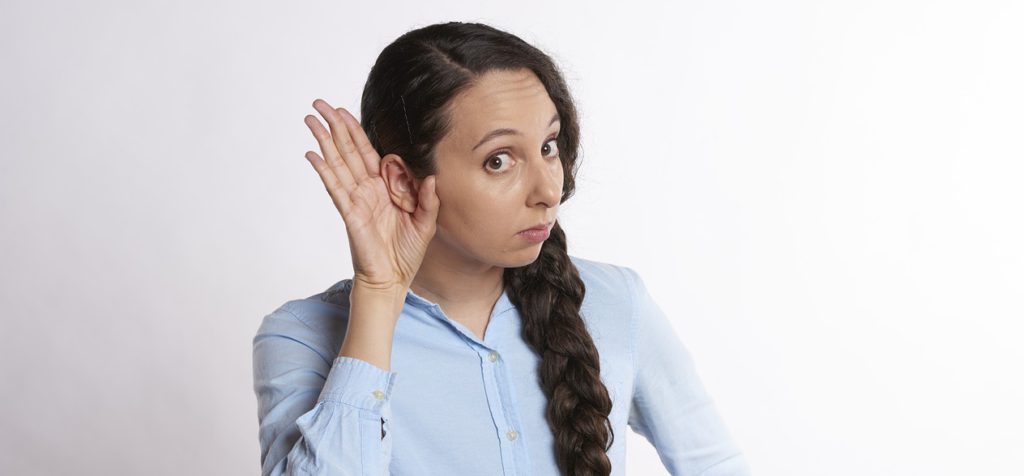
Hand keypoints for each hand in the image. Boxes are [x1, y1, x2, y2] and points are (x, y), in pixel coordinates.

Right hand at [303, 99, 439, 291]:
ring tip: (310, 119)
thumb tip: (433, 177)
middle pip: (348, 150)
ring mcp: (356, 199)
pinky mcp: (350, 213)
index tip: (344, 112)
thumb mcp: (426, 222)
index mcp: (384, 187)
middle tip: (319, 103)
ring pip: (338, 163)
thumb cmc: (406, 253)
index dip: (356, 131)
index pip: (368, 152)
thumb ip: (429, 199)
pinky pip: (336, 188)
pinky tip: (313, 154)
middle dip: (334, 126)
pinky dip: (324, 170)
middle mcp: (367, 189)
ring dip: (324, 140)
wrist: (393, 279)